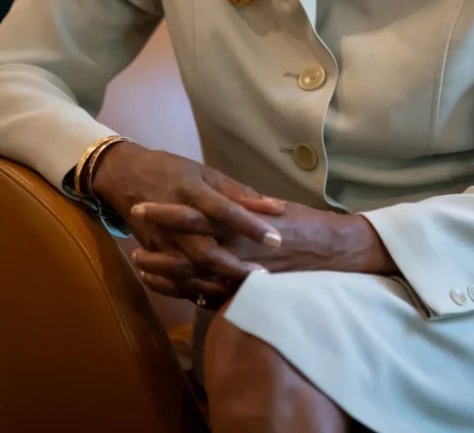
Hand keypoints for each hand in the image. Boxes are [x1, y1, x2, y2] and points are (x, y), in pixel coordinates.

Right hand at [91, 141, 285, 285]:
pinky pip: (174, 282)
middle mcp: (176, 221)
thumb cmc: (172, 170)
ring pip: (190, 272)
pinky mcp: (154, 255)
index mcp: (192, 192)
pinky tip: (217, 297)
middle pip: (205, 251)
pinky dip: (195, 292)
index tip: (277, 239)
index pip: (224, 211)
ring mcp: (162, 242)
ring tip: (245, 291)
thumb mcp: (205, 172)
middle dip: (234, 266)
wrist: (125, 176)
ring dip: (217, 284)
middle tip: (263, 275)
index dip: (250, 225)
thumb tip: (275, 207)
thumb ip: (238, 192)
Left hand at [130, 199, 397, 298]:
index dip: (167, 214)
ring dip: (162, 268)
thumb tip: (213, 193)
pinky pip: (202, 293)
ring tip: (138, 260)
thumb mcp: (267, 206)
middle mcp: (236, 247)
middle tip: (131, 234)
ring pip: (191, 273)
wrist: (330, 250)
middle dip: (158, 241)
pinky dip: (177, 288)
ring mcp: (238, 271)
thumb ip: (240, 201)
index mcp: (240, 220)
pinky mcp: (241, 289)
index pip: (196, 215)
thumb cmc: (300, 224)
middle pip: (187, 245)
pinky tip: (159, 283)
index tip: (142, 207)